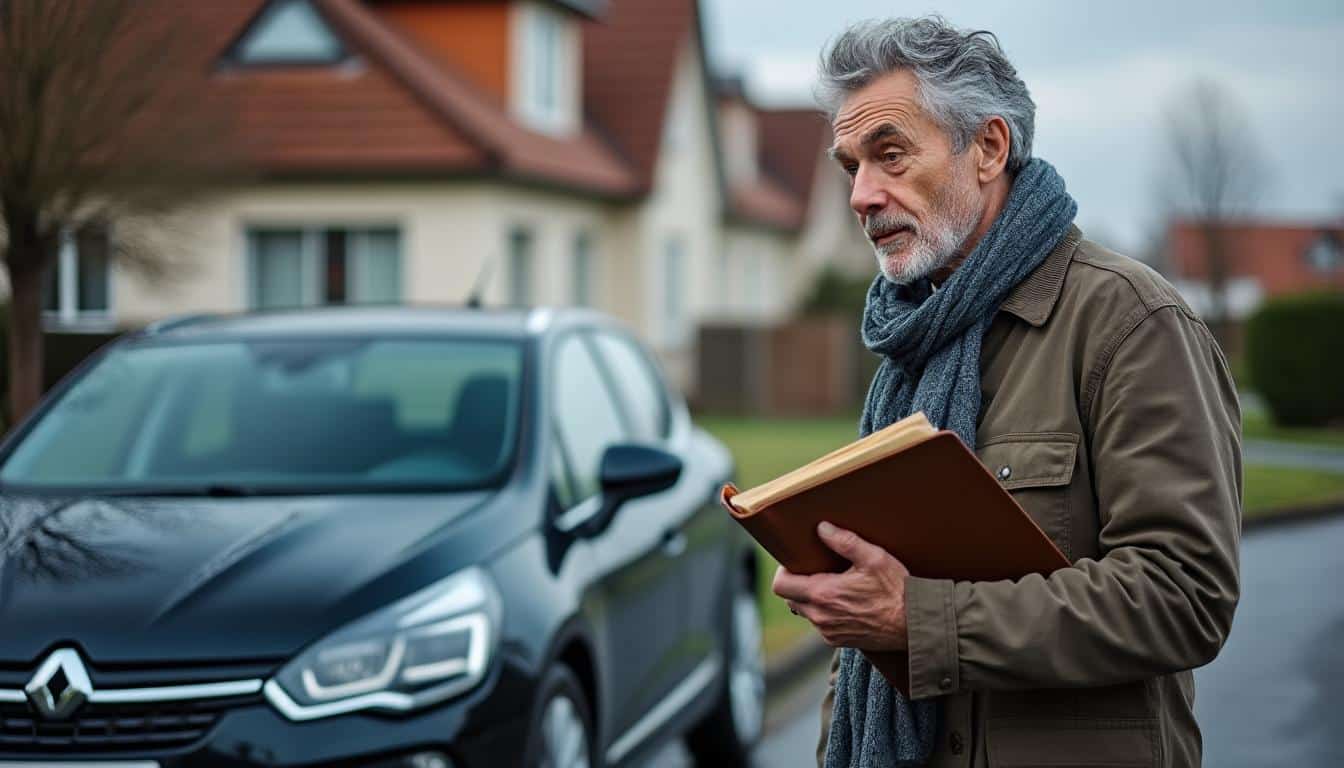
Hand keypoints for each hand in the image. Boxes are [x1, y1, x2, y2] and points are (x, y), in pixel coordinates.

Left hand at [770, 521, 910, 650]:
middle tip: (816, 570)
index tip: (797, 562)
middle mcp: (821, 616)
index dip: (784, 571)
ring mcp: (828, 631)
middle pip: (790, 598)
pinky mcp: (838, 640)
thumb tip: (822, 528)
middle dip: (797, 584)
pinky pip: (820, 624)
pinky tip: (844, 601)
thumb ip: (845, 541)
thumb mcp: (874, 558)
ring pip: (805, 612)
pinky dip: (825, 612)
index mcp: (823, 594)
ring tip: (832, 585)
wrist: (914, 625)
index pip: (781, 585)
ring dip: (811, 599)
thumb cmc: (896, 591)